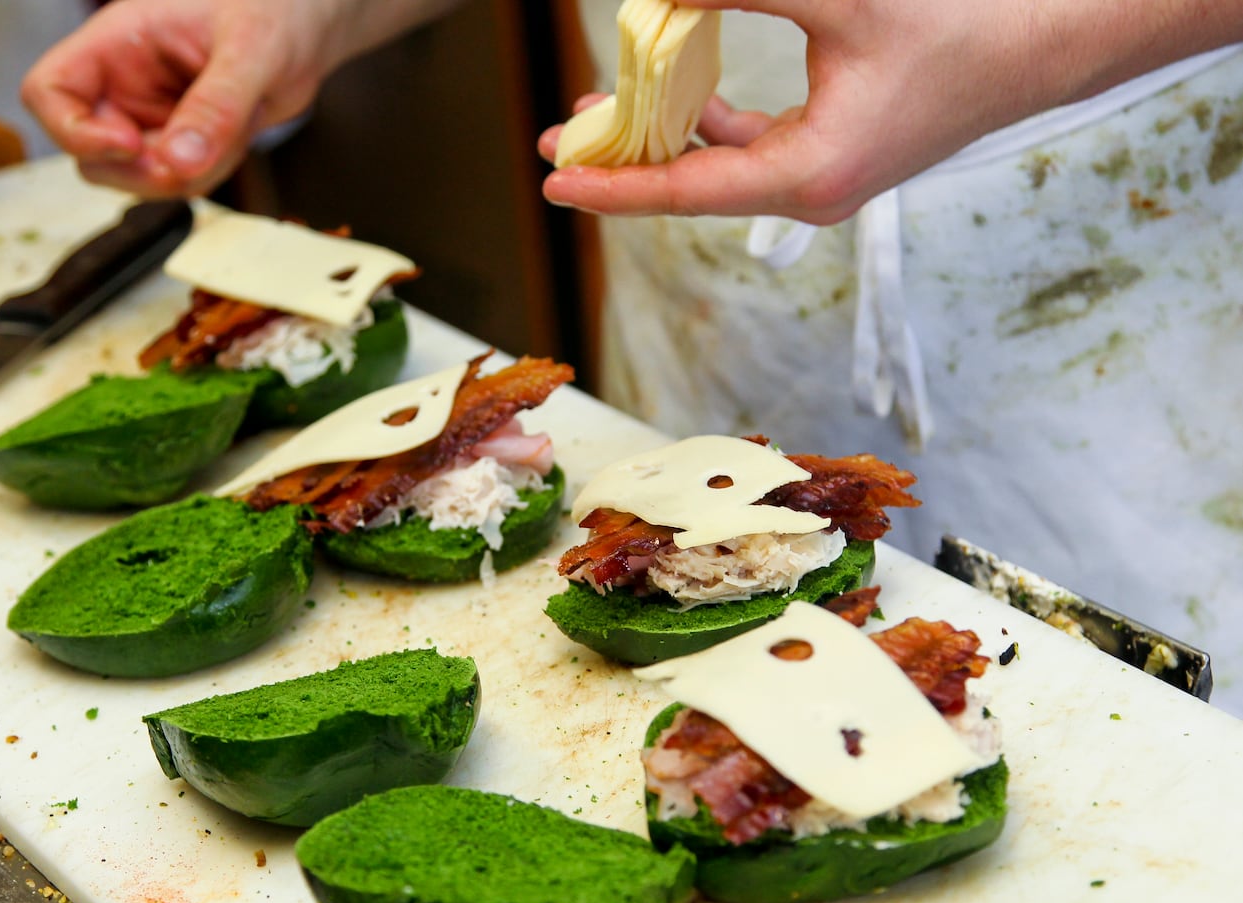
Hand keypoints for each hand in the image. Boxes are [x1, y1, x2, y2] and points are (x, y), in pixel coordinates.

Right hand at [21, 0, 333, 197]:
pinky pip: (181, 181)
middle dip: (145, 172)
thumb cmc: (274, 6)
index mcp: (117, 43)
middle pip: (92, 157)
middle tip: (195, 156)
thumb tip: (179, 161)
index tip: (129, 144)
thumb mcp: (250, 50)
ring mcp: (151, 117)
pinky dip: (212, 173)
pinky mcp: (182, 141)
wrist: (309, 24)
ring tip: (232, 128)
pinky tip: (237, 135)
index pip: (48, 92)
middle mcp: (125, 83)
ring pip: (140, 179)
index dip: (73, 132)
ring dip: (189, 175)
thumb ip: (216, 105)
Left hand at [539, 0, 1242, 222]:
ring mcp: (822, 175)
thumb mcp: (839, 0)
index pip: (687, 189)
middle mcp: (811, 189)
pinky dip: (708, 118)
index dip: (613, 184)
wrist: (1045, 42)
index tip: (553, 181)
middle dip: (622, 159)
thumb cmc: (960, 28)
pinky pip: (749, 144)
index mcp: (811, 175)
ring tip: (599, 113)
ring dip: (661, 135)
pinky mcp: (835, 150)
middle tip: (555, 139)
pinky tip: (676, 91)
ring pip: (717, 163)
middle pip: (691, 183)